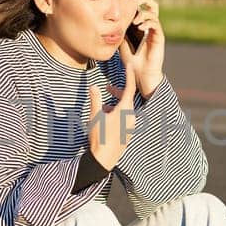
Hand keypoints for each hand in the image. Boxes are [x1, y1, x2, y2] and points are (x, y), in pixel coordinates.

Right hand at [88, 40, 138, 170]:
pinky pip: (125, 118)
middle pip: (127, 98)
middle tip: (108, 88)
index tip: (128, 65)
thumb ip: (95, 100)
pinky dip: (117, 113)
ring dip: (115, 104)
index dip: (129, 75)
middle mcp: (131, 117)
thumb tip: (93, 87)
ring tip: (103, 105)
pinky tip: (106, 116)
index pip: (129, 88)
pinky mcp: (128, 133)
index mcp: (125, 110)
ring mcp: (131, 126)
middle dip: (117, 92)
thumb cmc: (99, 137)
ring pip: (125, 109)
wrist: (103, 160)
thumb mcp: (95, 116)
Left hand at [125, 0, 163, 97]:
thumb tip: (110, 20)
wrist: (140, 74)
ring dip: (143, 14)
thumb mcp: (121, 41)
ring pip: (153, 12)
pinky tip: (140, 27)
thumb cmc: (131, 59)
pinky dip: (148, 23)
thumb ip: (120, 30)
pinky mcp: (159, 37)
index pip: (141, 7)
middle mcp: (149, 25)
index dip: (135, 1)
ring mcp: (155, 31)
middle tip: (135, 1)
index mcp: (140, 25)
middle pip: (152, 5)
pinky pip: (156, 24)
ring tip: (135, 21)